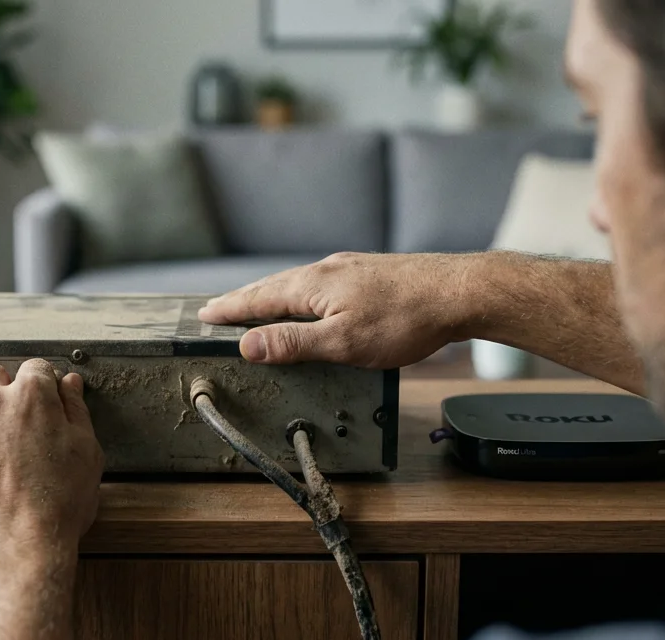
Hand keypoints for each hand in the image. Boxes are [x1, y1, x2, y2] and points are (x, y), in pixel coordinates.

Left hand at [0, 360, 103, 572]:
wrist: (15, 550)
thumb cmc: (56, 507)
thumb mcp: (86, 453)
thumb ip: (76, 410)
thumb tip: (69, 387)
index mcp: (30, 396)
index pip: (36, 369)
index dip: (44, 387)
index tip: (46, 404)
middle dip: (4, 392)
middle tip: (19, 425)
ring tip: (0, 461)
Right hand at [197, 251, 480, 367]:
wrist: (460, 293)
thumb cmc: (405, 318)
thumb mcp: (342, 342)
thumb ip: (293, 344)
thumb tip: (248, 344)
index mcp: (313, 285)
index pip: (257, 298)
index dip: (229, 310)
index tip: (204, 316)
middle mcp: (327, 270)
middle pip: (274, 287)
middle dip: (245, 301)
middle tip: (219, 310)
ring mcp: (350, 270)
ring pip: (299, 285)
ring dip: (272, 297)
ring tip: (257, 307)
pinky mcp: (370, 275)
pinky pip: (322, 285)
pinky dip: (302, 296)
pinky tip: (312, 305)